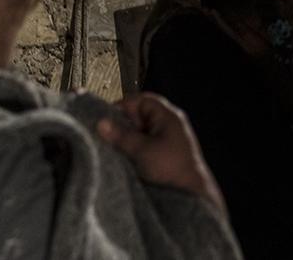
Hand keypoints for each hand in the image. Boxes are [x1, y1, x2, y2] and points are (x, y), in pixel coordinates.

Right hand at [97, 93, 226, 215]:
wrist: (191, 193)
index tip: (104, 118)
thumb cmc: (170, 167)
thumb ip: (121, 136)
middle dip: (122, 125)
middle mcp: (168, 124)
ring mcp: (167, 139)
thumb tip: (101, 122)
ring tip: (112, 148)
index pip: (142, 100)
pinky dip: (133, 149)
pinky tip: (122, 157)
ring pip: (140, 132)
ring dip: (127, 139)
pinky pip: (144, 144)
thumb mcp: (142, 150)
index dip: (123, 106)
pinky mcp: (164, 154)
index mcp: (168, 116)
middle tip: (105, 136)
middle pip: (140, 116)